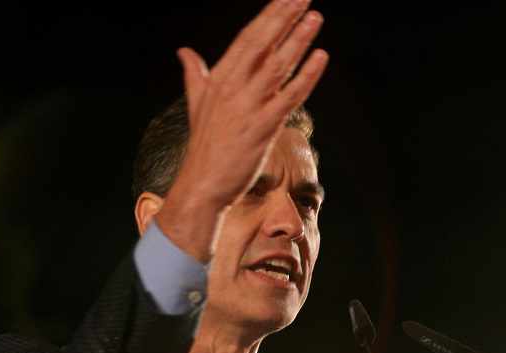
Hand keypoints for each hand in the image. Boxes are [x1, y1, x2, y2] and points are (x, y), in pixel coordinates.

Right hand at [156, 0, 329, 260]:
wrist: (202, 183)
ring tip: (315, 17)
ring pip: (278, 64)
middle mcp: (234, 85)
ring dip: (298, 39)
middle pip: (263, 42)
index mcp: (220, 77)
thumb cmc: (204, 145)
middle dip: (284, 16)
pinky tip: (321, 57)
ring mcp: (249, 105)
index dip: (269, 16)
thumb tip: (185, 52)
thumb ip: (195, 74)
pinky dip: (307, 76)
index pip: (248, 37)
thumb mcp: (196, 103)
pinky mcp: (263, 126)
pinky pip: (290, 95)